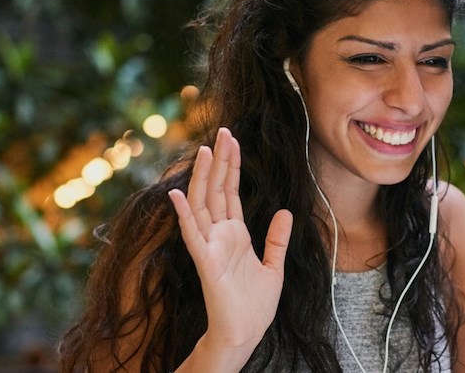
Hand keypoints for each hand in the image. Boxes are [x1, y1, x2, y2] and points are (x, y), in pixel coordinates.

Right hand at [169, 127, 293, 352]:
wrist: (244, 333)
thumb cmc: (254, 306)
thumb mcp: (274, 267)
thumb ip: (277, 239)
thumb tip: (286, 211)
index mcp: (236, 234)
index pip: (231, 192)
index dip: (232, 165)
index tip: (232, 139)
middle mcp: (220, 236)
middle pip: (217, 190)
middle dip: (220, 161)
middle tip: (223, 131)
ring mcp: (210, 247)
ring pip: (203, 205)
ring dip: (203, 178)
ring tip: (206, 151)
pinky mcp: (206, 263)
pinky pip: (192, 235)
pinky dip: (184, 215)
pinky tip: (179, 194)